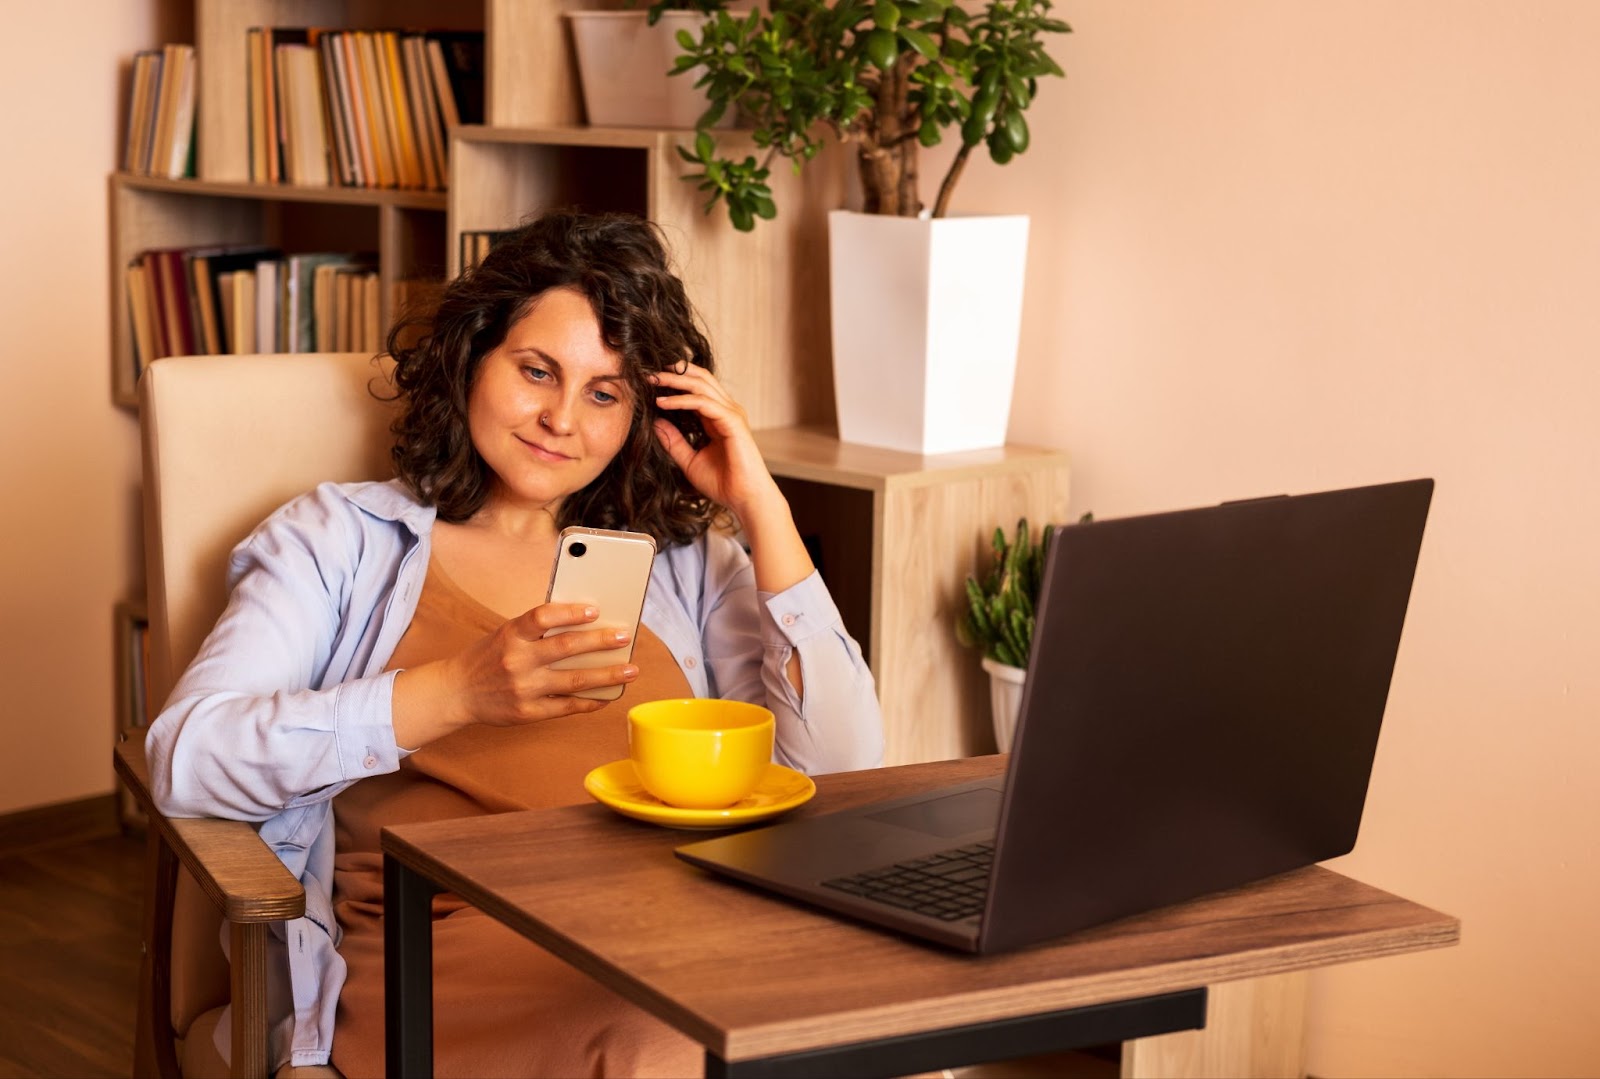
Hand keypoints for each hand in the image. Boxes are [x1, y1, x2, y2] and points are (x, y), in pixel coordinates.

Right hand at [393, 602, 639, 746]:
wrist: (456, 692)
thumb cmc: (488, 657)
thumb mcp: (505, 634)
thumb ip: (537, 630)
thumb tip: (584, 624)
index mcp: (510, 634)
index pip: (542, 617)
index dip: (570, 612)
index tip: (595, 610)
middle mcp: (517, 661)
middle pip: (565, 648)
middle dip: (600, 642)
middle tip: (625, 637)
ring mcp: (523, 689)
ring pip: (573, 681)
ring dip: (606, 675)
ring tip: (630, 670)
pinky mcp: (528, 713)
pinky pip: (566, 707)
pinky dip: (590, 701)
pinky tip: (607, 696)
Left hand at [650, 363, 815, 602]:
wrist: (744, 498)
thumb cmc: (723, 484)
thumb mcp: (690, 461)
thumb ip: (674, 441)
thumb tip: (655, 422)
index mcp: (719, 417)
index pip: (697, 388)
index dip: (675, 381)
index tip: (650, 382)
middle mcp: (727, 410)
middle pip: (700, 378)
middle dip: (674, 372)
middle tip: (649, 373)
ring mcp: (731, 414)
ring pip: (701, 385)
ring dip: (675, 381)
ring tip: (652, 380)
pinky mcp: (732, 422)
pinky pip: (703, 403)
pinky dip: (681, 400)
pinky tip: (663, 402)